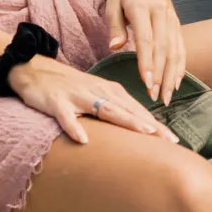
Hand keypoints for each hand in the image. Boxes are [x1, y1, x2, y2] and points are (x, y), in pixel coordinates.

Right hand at [4, 54, 178, 145]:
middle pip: (128, 110)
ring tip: (143, 133)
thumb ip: (116, 110)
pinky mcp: (57, 102)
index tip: (175, 140)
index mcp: (111, 91)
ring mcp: (78, 96)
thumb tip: (138, 130)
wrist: (36, 70)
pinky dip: (74, 127)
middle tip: (169, 140)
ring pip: (105, 109)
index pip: (138, 110)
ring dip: (125, 121)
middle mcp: (99, 91)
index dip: (156, 125)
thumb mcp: (97, 96)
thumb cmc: (71, 88)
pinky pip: (66, 117)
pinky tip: (83, 139)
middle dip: (150, 125)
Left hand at [104, 0, 186, 100]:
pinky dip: (180, 65)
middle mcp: (160, 13)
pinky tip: (176, 82)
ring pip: (175, 49)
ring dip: (172, 75)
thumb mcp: (112, 3)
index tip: (147, 82)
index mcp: (142, 8)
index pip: (146, 39)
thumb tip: (114, 48)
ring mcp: (171, 18)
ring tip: (167, 96)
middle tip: (155, 97)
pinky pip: (181, 46)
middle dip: (160, 75)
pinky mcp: (176, 22)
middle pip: (163, 48)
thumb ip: (114, 26)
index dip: (147, 62)